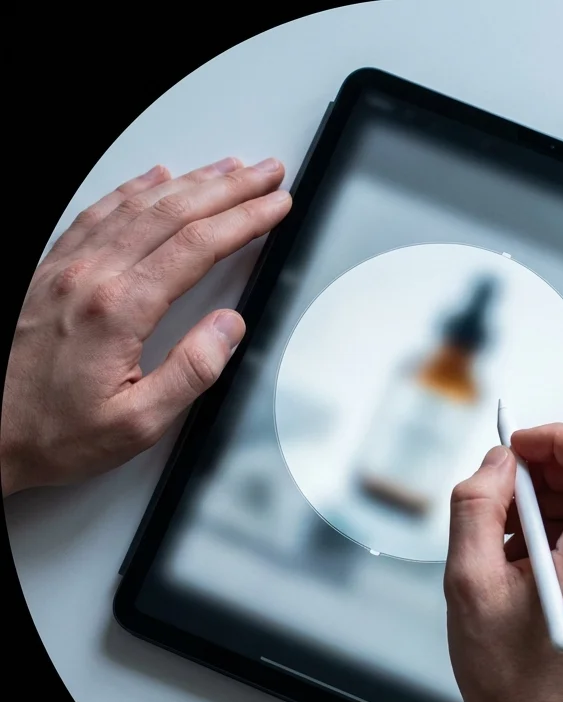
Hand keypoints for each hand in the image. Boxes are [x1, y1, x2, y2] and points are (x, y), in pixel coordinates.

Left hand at [2, 158, 291, 496]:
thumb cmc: (53, 433)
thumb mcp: (137, 423)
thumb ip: (192, 371)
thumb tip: (229, 327)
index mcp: (117, 310)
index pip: (197, 247)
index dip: (245, 220)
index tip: (276, 206)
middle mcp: (89, 277)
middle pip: (173, 213)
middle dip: (229, 188)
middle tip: (266, 172)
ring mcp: (65, 268)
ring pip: (138, 205)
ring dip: (191, 181)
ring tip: (227, 169)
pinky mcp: (49, 271)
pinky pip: (98, 213)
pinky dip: (133, 189)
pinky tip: (153, 179)